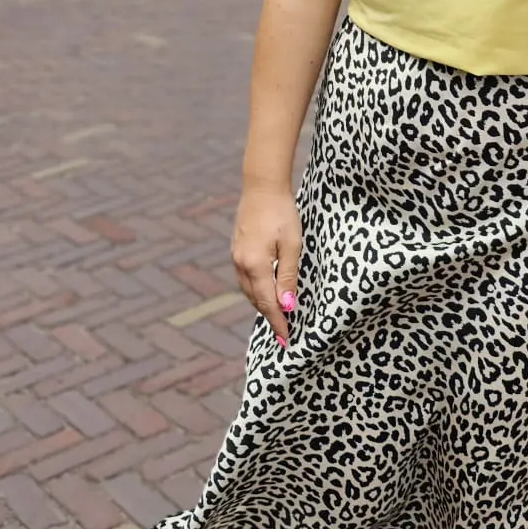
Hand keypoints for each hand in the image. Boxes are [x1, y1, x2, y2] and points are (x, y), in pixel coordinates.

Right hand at [231, 184, 301, 346]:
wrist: (262, 187)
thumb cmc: (282, 213)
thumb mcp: (292, 245)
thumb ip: (288, 276)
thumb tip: (287, 305)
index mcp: (255, 265)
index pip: (268, 303)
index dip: (278, 323)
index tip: (286, 341)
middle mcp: (241, 264)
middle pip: (256, 300)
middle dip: (270, 317)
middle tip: (285, 333)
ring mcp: (235, 257)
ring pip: (249, 290)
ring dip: (262, 304)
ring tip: (278, 316)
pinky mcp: (236, 250)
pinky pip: (245, 278)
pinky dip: (256, 290)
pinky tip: (266, 292)